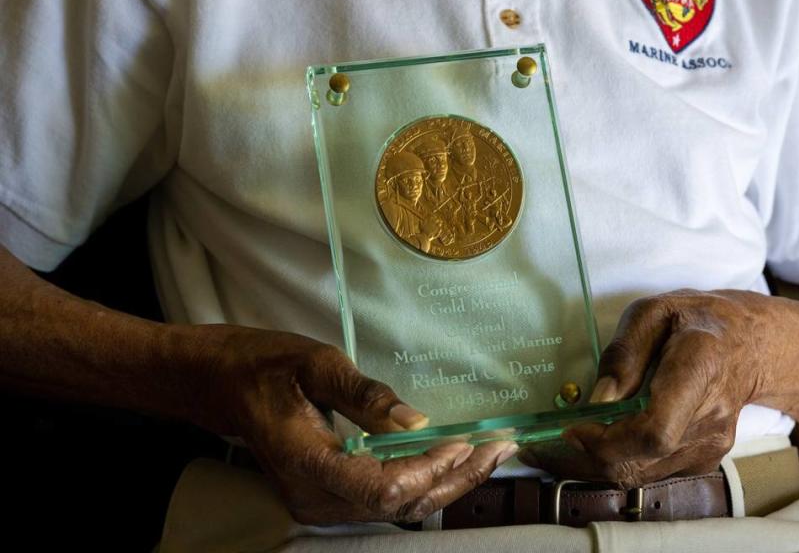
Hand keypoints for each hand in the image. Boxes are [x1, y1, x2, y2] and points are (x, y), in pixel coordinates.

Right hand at [184, 325, 516, 523]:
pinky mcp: (327, 496)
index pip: (381, 488)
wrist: (221, 384)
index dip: (429, 470)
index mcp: (306, 463)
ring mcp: (318, 502)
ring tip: (491, 453)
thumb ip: (366, 396)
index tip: (466, 440)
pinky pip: (384, 499)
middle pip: (398, 506)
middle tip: (501, 448)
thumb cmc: (265, 365)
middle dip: (455, 478)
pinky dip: (424, 481)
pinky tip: (454, 460)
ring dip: (447, 482)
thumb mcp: (316, 364)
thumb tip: (420, 423)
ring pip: (396, 508)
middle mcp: (313, 496)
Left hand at [519, 289, 766, 486]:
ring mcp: (711, 445)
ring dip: (597, 461)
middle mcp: (710, 418)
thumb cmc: (696, 321)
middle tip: (548, 440)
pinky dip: (619, 461)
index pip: (654, 431)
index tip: (573, 426)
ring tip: (570, 436)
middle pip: (641, 461)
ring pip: (641, 473)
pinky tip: (602, 438)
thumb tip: (598, 400)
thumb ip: (623, 354)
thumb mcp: (653, 313)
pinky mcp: (705, 459)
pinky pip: (651, 471)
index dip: (607, 441)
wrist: (750, 345)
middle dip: (587, 455)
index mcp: (698, 370)